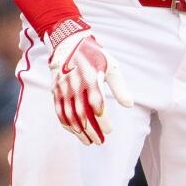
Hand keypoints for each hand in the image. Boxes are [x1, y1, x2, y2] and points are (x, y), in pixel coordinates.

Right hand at [47, 19, 133, 144]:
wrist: (68, 43)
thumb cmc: (94, 55)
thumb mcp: (111, 67)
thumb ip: (119, 87)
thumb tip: (129, 105)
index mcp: (90, 78)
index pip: (96, 104)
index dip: (102, 120)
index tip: (109, 130)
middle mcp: (75, 85)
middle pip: (81, 113)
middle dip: (91, 130)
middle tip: (100, 142)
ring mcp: (63, 89)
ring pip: (69, 115)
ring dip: (78, 131)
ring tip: (88, 142)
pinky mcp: (56, 91)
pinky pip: (59, 111)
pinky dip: (66, 124)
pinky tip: (74, 132)